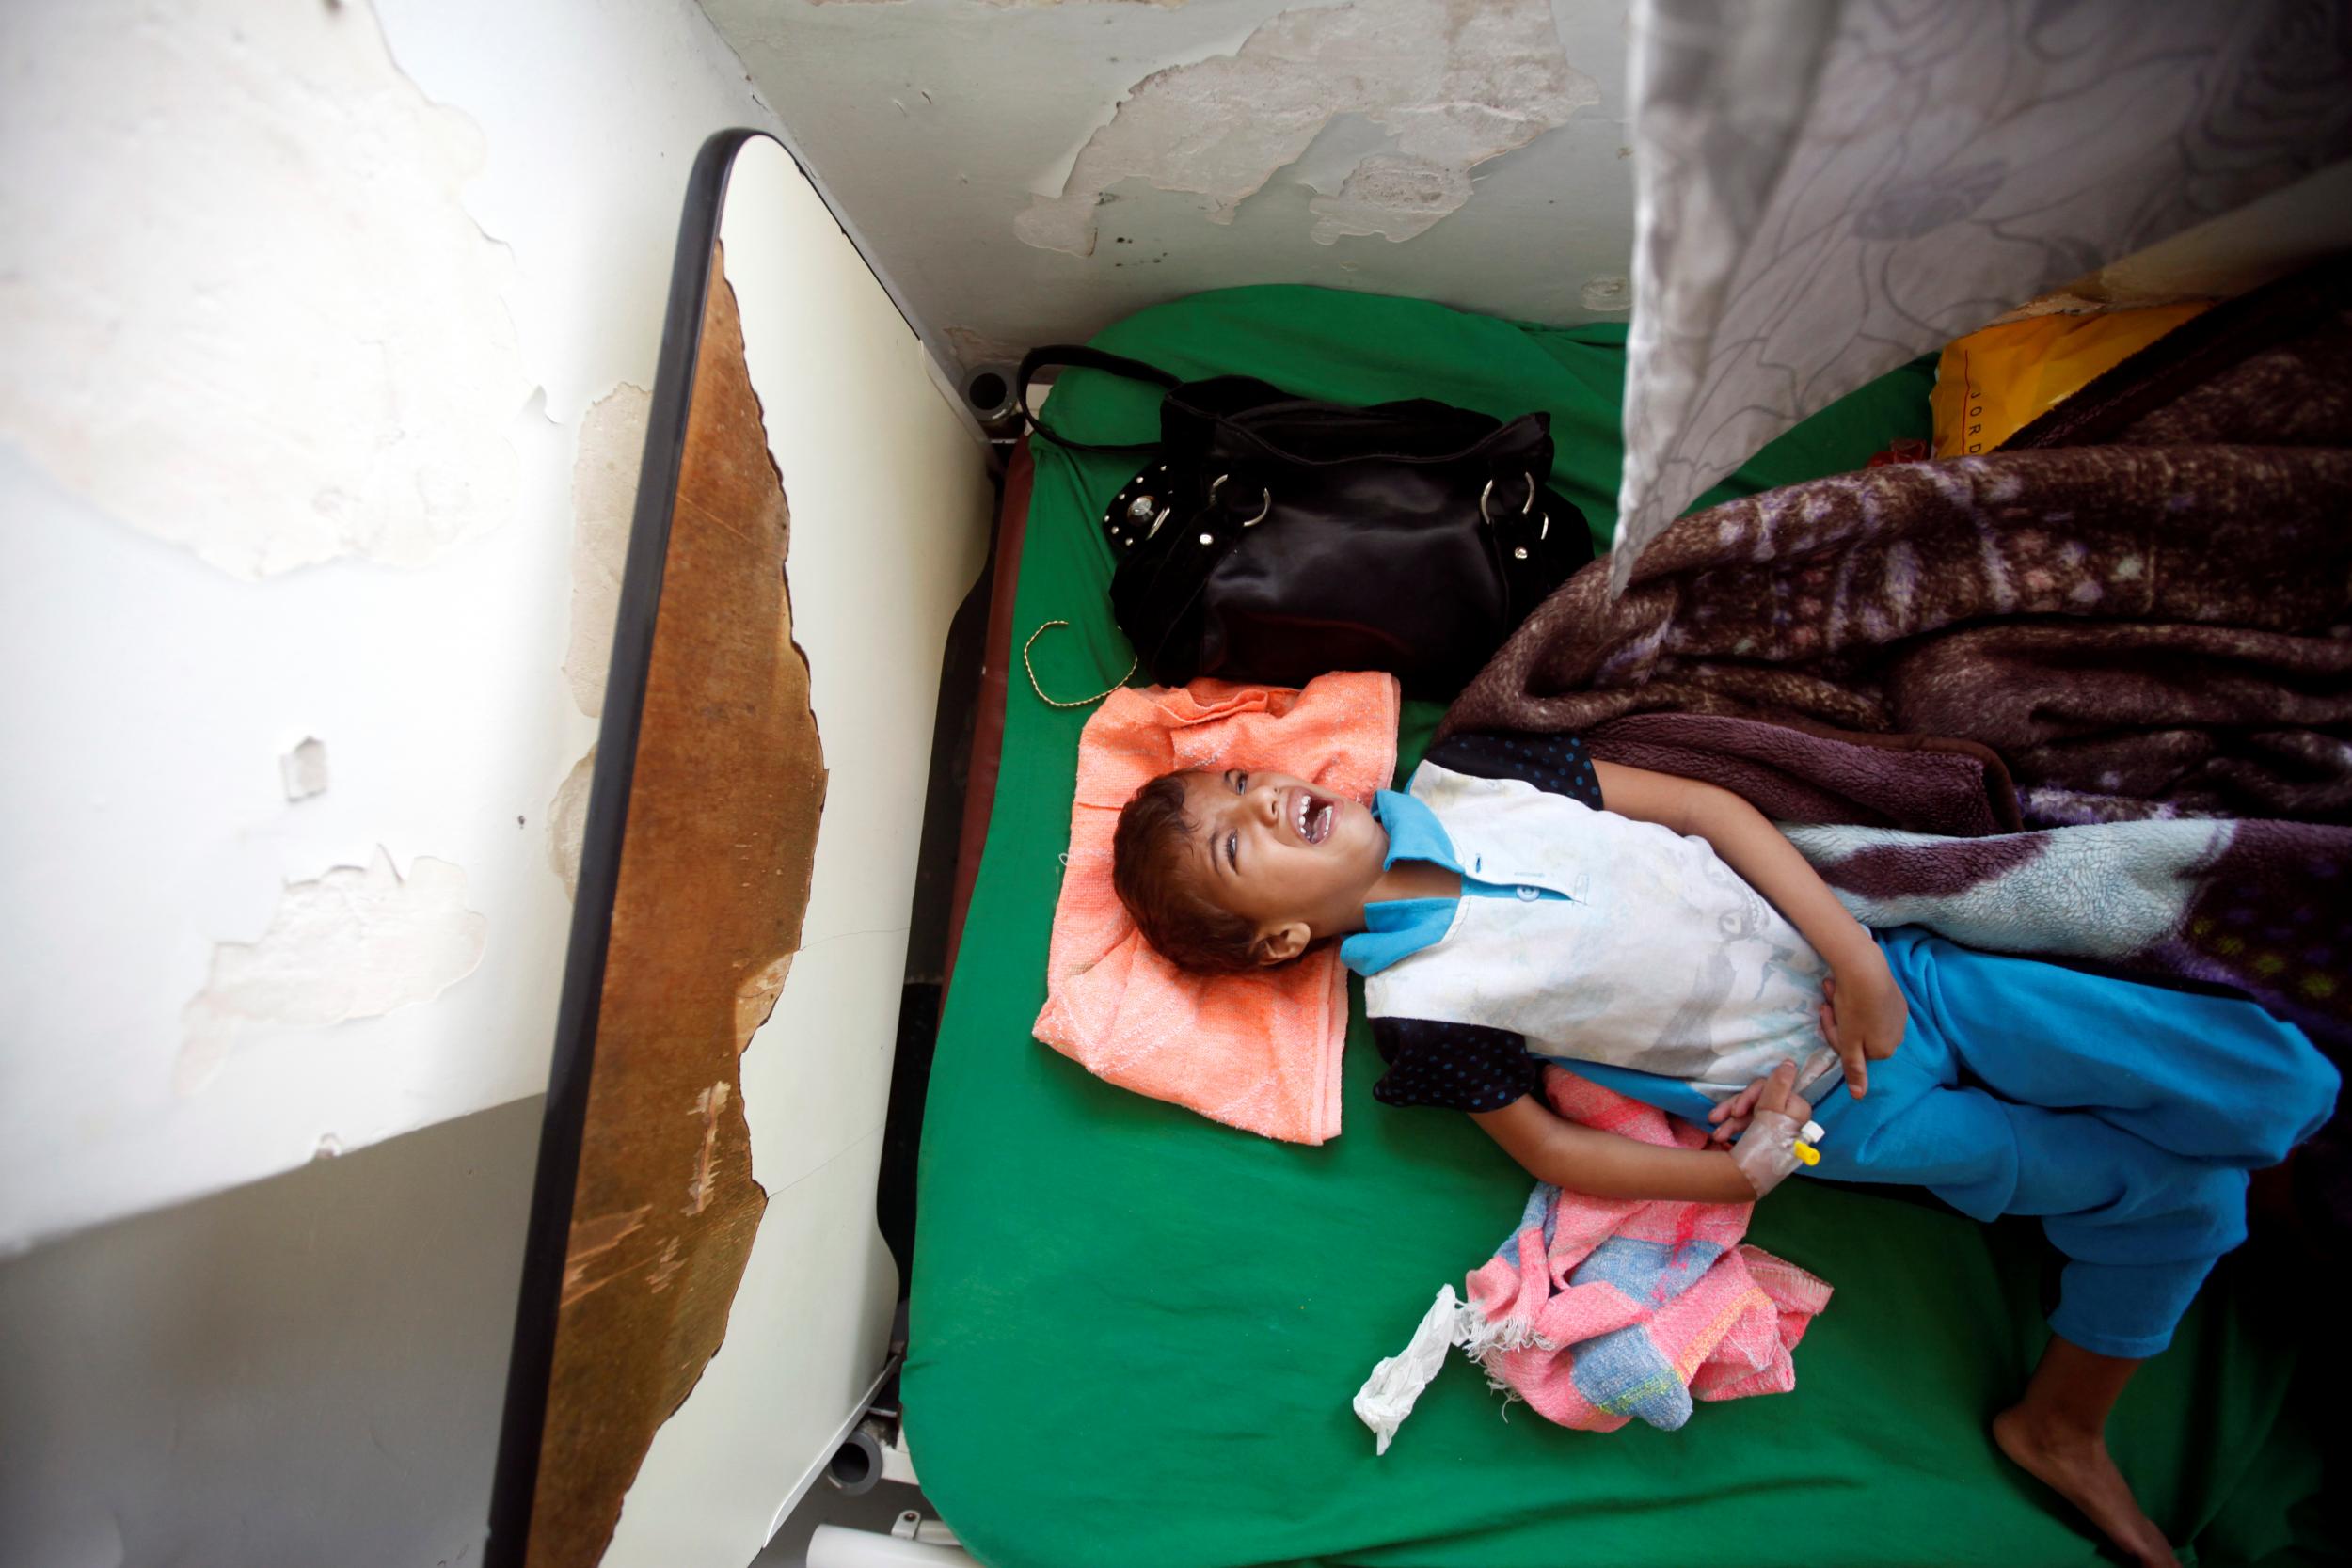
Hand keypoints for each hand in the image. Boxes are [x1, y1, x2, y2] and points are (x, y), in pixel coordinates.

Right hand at [1709, 1059, 1813, 1143]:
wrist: (1753, 1178)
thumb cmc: (1765, 1142)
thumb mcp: (1771, 1108)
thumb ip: (1779, 1084)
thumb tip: (1789, 1062)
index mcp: (1795, 1106)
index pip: (1770, 1087)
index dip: (1750, 1096)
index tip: (1737, 1110)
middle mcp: (1787, 1114)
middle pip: (1757, 1098)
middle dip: (1735, 1108)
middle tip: (1717, 1118)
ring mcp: (1775, 1125)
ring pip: (1749, 1111)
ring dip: (1729, 1120)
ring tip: (1716, 1134)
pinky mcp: (1764, 1134)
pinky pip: (1747, 1123)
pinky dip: (1732, 1127)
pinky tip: (1720, 1136)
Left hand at [1818, 950, 1906, 1098]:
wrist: (1867, 969)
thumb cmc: (1854, 1007)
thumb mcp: (1849, 1041)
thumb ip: (1855, 1069)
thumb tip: (1859, 1096)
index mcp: (1884, 1050)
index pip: (1851, 1051)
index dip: (1834, 1032)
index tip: (1825, 1013)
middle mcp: (1896, 1037)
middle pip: (1856, 1035)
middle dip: (1837, 1019)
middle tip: (1827, 1001)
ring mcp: (1898, 1017)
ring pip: (1862, 1018)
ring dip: (1842, 1005)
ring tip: (1832, 989)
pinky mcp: (1897, 999)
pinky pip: (1871, 1004)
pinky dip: (1856, 997)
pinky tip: (1846, 985)